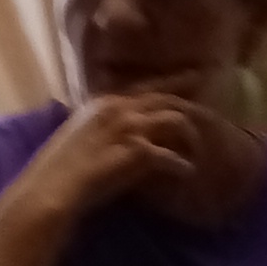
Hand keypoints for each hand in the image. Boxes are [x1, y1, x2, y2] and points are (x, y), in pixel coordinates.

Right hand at [7, 93, 214, 232]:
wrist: (53, 188)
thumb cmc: (60, 169)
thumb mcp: (80, 136)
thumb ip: (102, 127)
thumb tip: (122, 133)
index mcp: (104, 102)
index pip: (146, 87)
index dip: (173, 81)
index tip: (195, 76)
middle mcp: (119, 108)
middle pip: (166, 99)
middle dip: (192, 102)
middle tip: (213, 108)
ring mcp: (129, 128)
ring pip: (175, 121)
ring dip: (189, 137)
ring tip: (195, 151)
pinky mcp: (137, 152)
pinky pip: (171, 156)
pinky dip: (180, 165)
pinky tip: (186, 173)